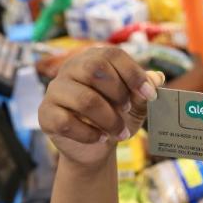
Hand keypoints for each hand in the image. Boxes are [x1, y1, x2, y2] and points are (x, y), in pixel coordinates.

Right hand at [38, 47, 163, 167]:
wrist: (95, 147)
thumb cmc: (117, 117)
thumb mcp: (136, 105)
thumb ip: (145, 92)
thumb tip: (157, 78)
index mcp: (93, 59)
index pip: (112, 55)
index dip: (133, 74)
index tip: (150, 95)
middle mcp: (71, 69)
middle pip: (94, 68)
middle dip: (118, 93)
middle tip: (128, 110)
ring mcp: (55, 90)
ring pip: (84, 99)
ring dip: (109, 119)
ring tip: (121, 132)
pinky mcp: (46, 114)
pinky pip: (66, 122)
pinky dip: (89, 134)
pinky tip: (100, 138)